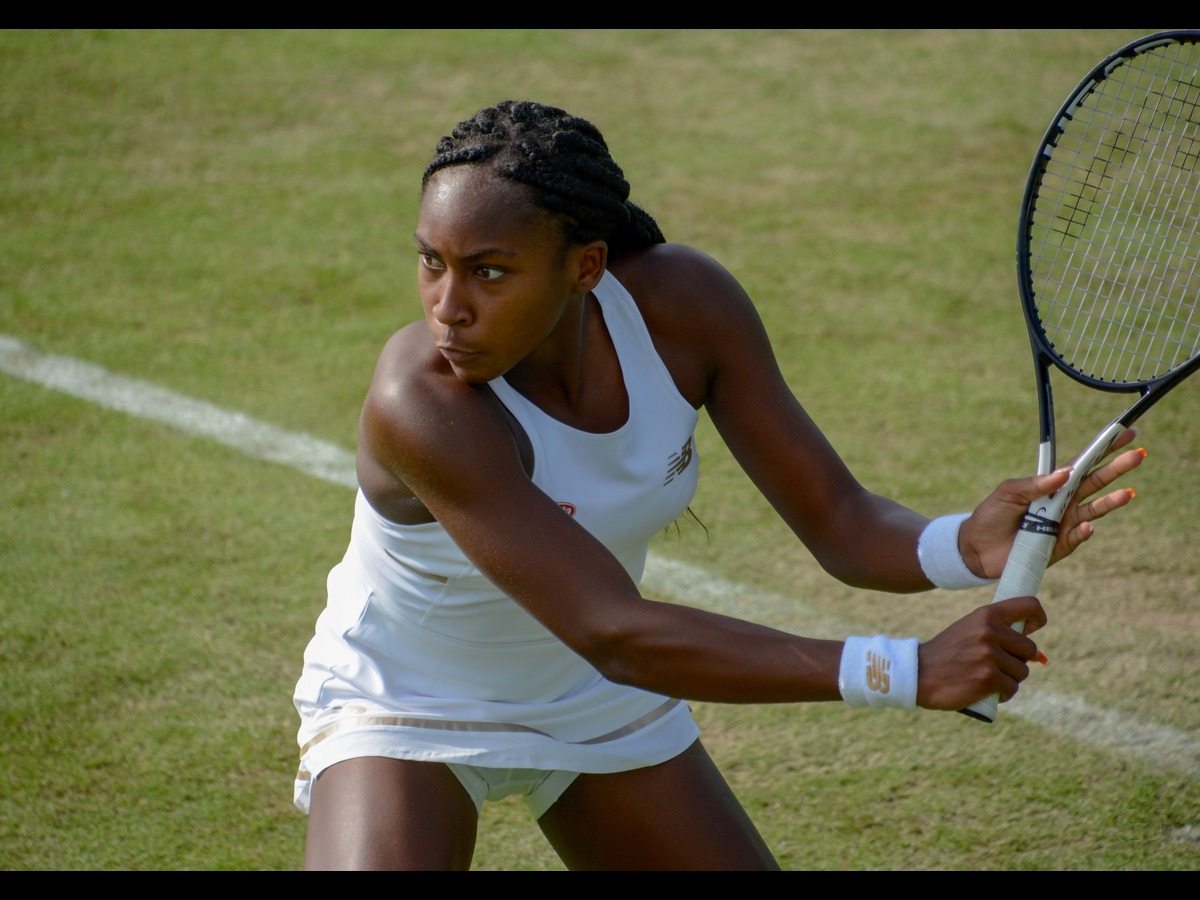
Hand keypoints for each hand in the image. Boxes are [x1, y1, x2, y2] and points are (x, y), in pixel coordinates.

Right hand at [917, 596, 1046, 710]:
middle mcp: (990, 632)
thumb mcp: (969, 629)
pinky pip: (1012, 688)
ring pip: (1022, 672)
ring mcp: (989, 656)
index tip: (1032, 629)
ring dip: (1009, 679)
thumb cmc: (947, 653)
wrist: (917, 673)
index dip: (1038, 618)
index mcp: (986, 614)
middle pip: (1030, 649)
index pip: (1029, 605)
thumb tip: (1037, 652)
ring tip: (985, 676)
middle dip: (1017, 660)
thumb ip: (997, 632)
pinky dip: (1002, 693)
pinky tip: (985, 690)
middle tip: (995, 664)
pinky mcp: (988, 678)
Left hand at [958, 428, 1145, 578]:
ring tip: (1128, 493)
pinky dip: (1083, 531)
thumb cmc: (992, 515)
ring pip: (1095, 510)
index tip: (1123, 433)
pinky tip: (1087, 525)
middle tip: (1138, 454)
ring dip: (1112, 502)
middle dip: (1117, 468)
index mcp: (1051, 485)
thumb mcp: (1008, 492)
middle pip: (1095, 482)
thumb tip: (1065, 473)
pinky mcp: (1060, 545)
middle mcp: (1063, 502)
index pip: (1081, 464)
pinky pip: (1077, 536)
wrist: (977, 548)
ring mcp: (1064, 524)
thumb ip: (1035, 483)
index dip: (1101, 449)